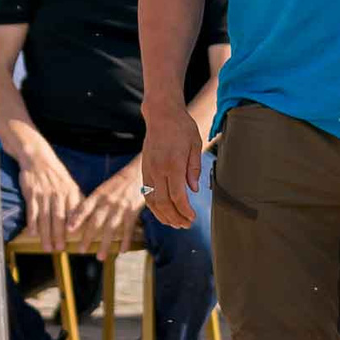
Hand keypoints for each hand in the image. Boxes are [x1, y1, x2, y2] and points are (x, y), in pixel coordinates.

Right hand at [17, 149, 83, 250]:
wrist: (37, 158)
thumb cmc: (55, 174)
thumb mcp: (70, 184)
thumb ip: (76, 200)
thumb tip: (84, 219)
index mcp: (71, 191)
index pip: (74, 213)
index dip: (75, 228)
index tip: (76, 241)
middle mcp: (58, 193)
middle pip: (59, 218)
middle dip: (59, 235)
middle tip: (59, 249)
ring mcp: (44, 193)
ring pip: (46, 218)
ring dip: (46, 234)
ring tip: (47, 247)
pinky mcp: (31, 193)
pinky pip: (32, 211)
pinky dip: (32, 223)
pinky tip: (33, 234)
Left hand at [66, 160, 147, 259]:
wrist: (139, 173)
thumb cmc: (118, 184)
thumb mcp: (103, 189)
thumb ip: (92, 203)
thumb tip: (75, 218)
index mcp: (99, 194)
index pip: (84, 207)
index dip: (76, 218)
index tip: (68, 230)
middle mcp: (108, 201)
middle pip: (96, 221)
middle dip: (88, 237)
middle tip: (81, 250)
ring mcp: (121, 207)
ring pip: (111, 228)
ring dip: (105, 244)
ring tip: (100, 257)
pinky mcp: (133, 211)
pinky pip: (128, 228)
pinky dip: (125, 240)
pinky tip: (122, 250)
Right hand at [139, 100, 204, 231]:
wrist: (161, 114)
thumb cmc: (182, 127)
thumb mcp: (195, 145)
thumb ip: (194, 168)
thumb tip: (194, 190)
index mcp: (172, 164)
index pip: (177, 196)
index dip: (185, 211)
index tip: (193, 218)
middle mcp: (158, 169)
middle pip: (164, 202)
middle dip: (175, 217)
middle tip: (186, 225)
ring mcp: (148, 170)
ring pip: (152, 201)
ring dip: (163, 216)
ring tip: (175, 224)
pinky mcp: (144, 170)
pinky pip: (147, 193)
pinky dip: (154, 206)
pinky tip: (163, 212)